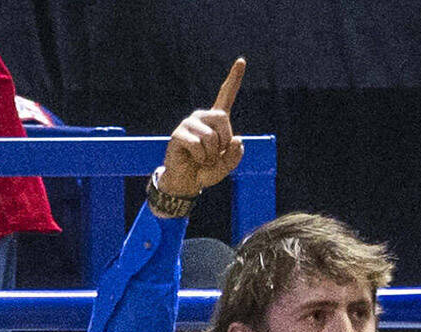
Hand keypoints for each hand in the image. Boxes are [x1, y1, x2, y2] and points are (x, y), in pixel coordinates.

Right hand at [156, 57, 246, 199]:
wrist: (187, 182)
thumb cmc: (207, 170)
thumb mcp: (227, 165)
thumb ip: (236, 154)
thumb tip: (237, 138)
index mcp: (216, 120)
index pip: (226, 96)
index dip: (234, 79)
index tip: (241, 61)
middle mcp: (202, 117)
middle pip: (223, 120)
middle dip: (223, 143)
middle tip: (213, 155)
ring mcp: (189, 123)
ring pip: (211, 137)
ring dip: (211, 155)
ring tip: (203, 159)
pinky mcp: (178, 134)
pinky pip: (198, 145)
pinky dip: (201, 158)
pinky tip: (194, 159)